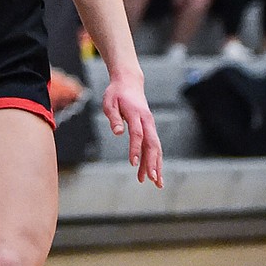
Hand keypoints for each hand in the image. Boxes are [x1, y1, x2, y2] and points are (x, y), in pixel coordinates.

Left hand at [101, 72, 162, 186]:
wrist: (129, 82)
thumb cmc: (116, 93)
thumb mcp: (109, 102)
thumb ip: (113, 117)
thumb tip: (117, 132)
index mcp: (136, 113)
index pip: (137, 134)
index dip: (135, 149)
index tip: (133, 163)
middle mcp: (147, 120)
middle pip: (152, 144)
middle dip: (153, 162)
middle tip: (152, 179)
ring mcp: (150, 125)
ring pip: (156, 148)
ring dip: (156, 165)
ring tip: (156, 183)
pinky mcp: (150, 128)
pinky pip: (154, 146)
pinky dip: (155, 160)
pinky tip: (153, 174)